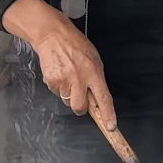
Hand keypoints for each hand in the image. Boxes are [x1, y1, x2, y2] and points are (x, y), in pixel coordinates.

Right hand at [2, 0, 116, 128]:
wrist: (52, 36)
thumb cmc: (75, 45)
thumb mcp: (94, 59)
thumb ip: (96, 78)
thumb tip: (97, 96)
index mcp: (93, 73)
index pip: (103, 98)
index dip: (107, 114)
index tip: (110, 126)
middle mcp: (79, 79)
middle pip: (80, 108)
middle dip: (81, 107)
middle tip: (80, 96)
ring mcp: (63, 81)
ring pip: (67, 101)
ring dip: (69, 94)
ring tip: (68, 76)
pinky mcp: (51, 81)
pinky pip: (56, 92)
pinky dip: (58, 87)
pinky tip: (60, 73)